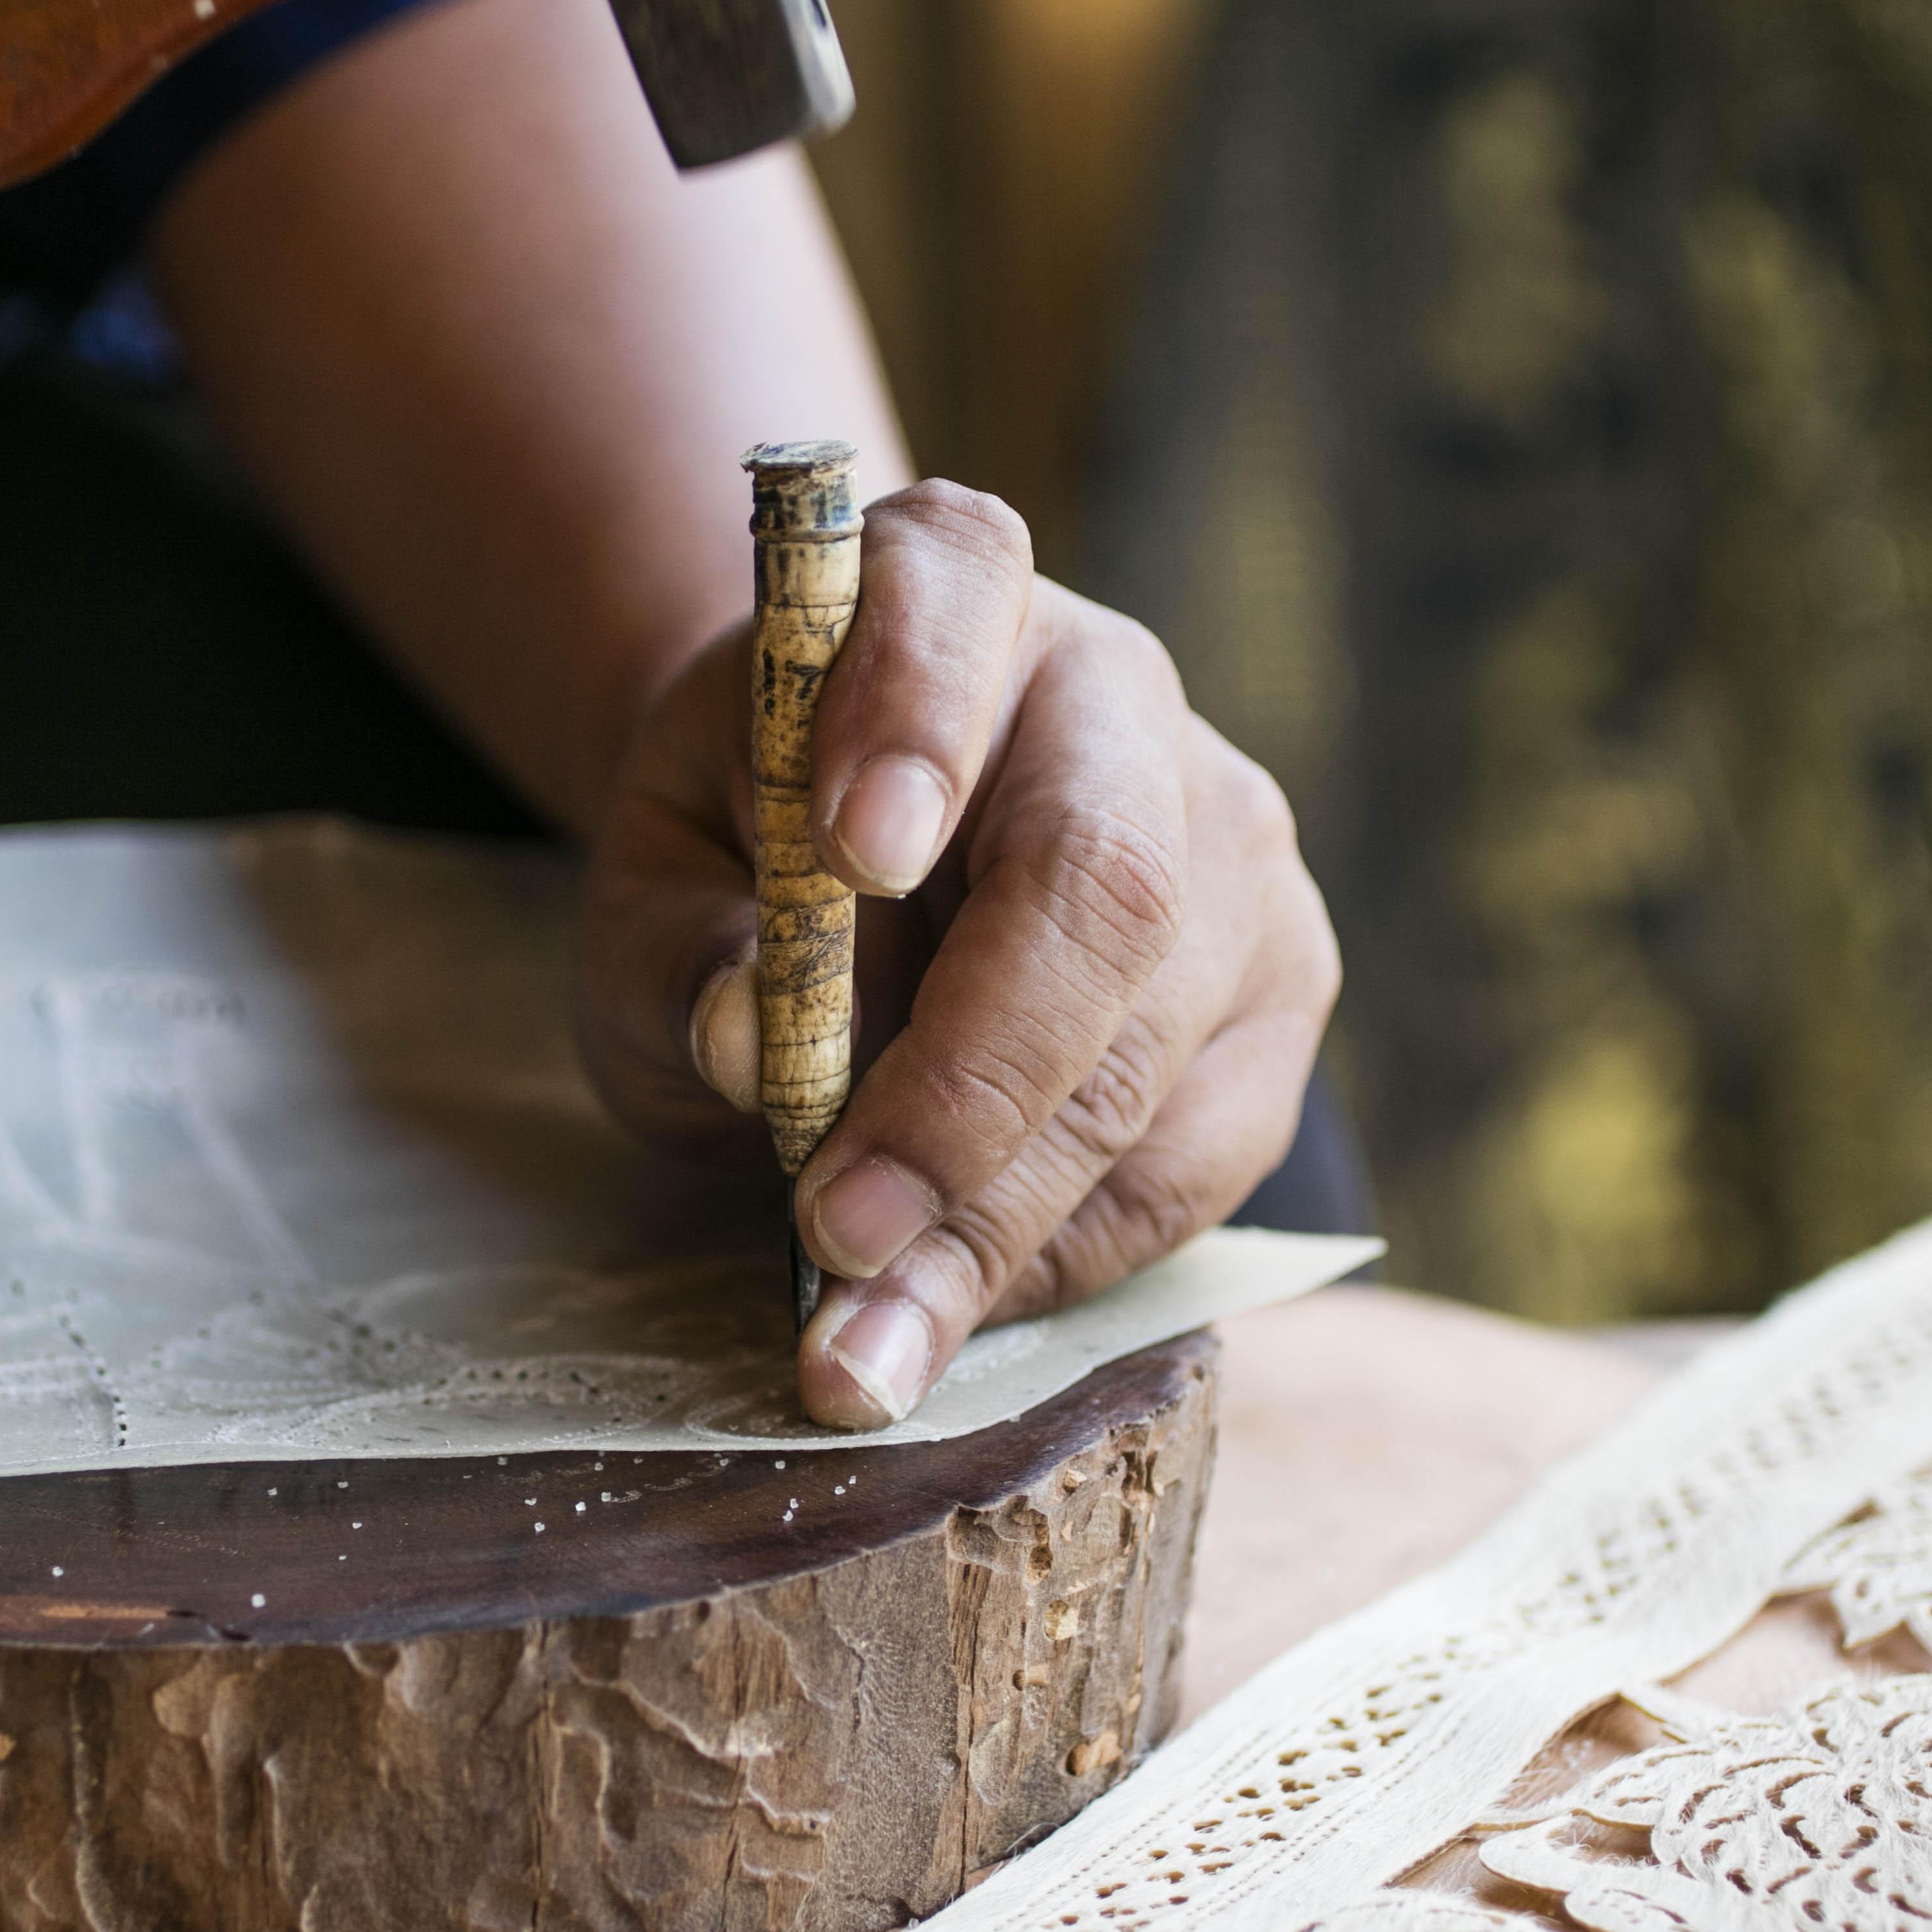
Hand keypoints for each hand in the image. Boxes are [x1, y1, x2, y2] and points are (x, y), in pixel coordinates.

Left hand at [576, 482, 1342, 1429]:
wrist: (847, 858)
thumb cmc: (744, 859)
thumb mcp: (652, 882)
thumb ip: (679, 950)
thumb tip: (752, 1044)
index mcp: (949, 586)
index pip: (956, 597)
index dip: (916, 717)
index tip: (855, 848)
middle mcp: (1118, 695)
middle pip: (1099, 883)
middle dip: (966, 1091)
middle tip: (836, 1235)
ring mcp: (1229, 842)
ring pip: (1156, 1048)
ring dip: (1001, 1225)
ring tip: (861, 1344)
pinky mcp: (1279, 990)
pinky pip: (1195, 1155)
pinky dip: (1060, 1255)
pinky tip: (945, 1307)